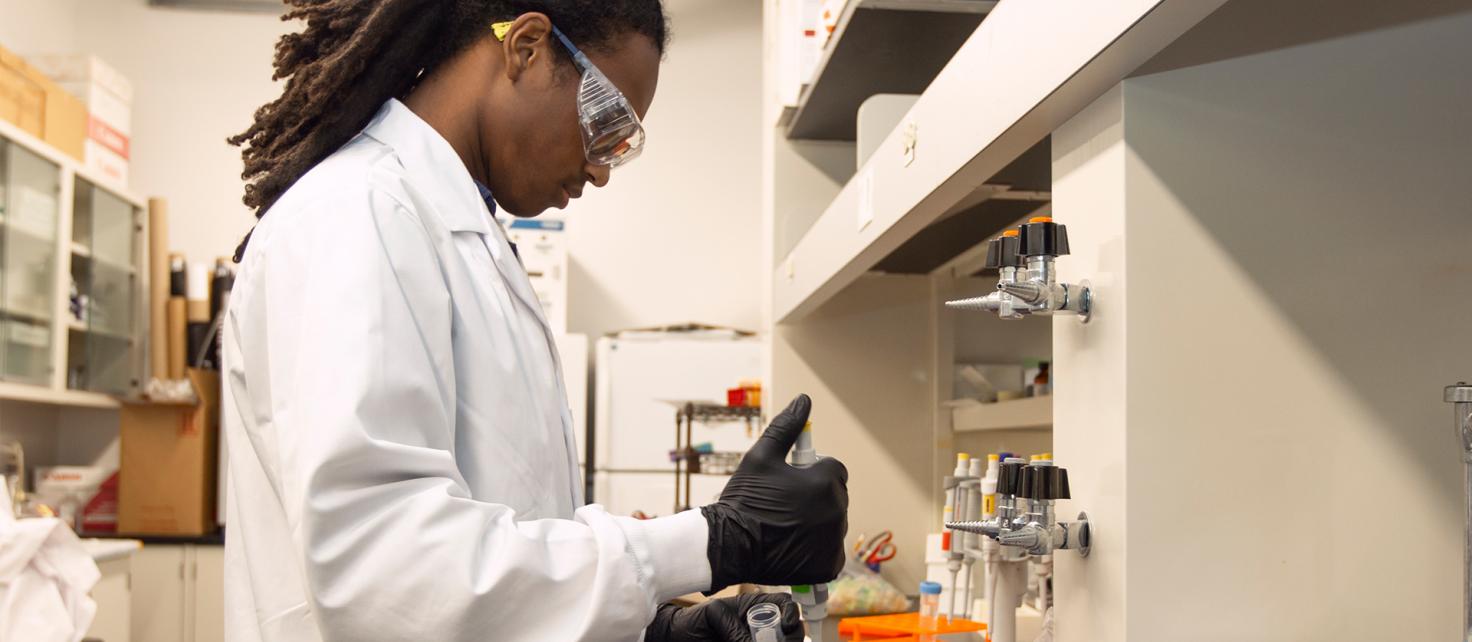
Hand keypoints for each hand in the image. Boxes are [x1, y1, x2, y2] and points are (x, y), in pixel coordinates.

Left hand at [645, 593, 803, 641]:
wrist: (677, 639)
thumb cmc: (692, 621)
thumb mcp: (712, 615)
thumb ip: (732, 627)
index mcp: (755, 608)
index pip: (785, 605)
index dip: (792, 613)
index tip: (788, 625)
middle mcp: (761, 627)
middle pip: (791, 632)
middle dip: (792, 637)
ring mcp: (754, 640)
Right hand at [702, 394, 847, 590]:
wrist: (728, 545)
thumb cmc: (743, 498)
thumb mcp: (761, 456)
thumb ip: (787, 427)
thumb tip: (804, 400)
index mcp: (825, 482)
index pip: (834, 469)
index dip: (812, 473)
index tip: (792, 482)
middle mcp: (836, 511)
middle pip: (834, 496)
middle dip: (816, 497)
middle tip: (784, 505)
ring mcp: (834, 541)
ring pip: (832, 523)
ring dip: (816, 522)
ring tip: (784, 525)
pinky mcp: (828, 565)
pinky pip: (829, 551)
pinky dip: (816, 550)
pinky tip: (792, 545)